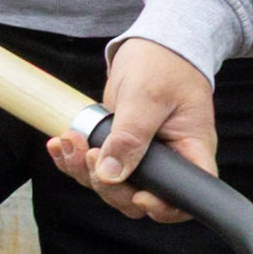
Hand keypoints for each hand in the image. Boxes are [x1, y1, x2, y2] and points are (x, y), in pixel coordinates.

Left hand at [61, 39, 218, 222]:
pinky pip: (97, 168)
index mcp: (190, 150)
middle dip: (108, 186)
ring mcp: (143, 157)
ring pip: (112, 186)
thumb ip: (130, 137)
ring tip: (68, 143)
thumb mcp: (147, 98)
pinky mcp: (120, 148)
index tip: (137, 196)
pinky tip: (62, 144)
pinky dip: (75, 160)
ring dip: (84, 171)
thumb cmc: (164, 64)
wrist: (154, 45)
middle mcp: (170, 160)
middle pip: (139, 198)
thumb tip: (111, 174)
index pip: (185, 197)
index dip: (162, 208)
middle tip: (90, 156)